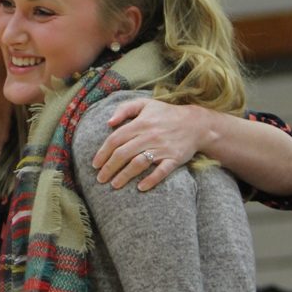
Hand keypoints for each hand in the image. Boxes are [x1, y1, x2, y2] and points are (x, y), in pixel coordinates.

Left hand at [92, 97, 207, 191]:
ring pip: (139, 163)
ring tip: (114, 185)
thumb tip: (109, 122)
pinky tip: (140, 187)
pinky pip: (161, 171)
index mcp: (140, 123)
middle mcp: (149, 136)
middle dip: (109, 168)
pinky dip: (151, 180)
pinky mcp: (175, 159)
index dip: (103, 153)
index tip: (95, 165)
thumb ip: (125, 109)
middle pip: (123, 154)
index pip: (115, 139)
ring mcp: (162, 148)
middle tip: (100, 179)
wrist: (197, 123)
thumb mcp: (145, 104)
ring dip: (124, 176)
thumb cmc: (166, 114)